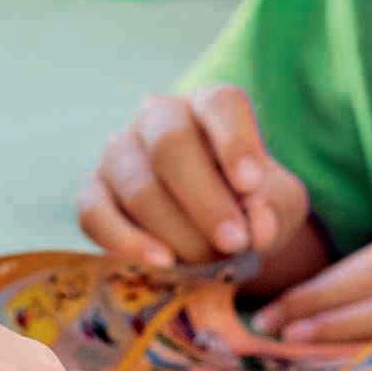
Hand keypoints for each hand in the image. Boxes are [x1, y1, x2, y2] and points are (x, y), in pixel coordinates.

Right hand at [79, 87, 309, 266]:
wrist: (214, 233)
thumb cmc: (251, 206)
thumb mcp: (278, 205)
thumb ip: (273, 210)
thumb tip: (257, 227)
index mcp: (208, 106)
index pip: (219, 104)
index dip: (235, 142)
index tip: (251, 184)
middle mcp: (157, 118)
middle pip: (170, 145)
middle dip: (204, 199)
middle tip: (234, 242)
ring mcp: (119, 153)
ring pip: (138, 186)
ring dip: (177, 231)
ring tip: (209, 266)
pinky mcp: (93, 194)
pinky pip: (95, 214)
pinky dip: (127, 242)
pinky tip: (161, 265)